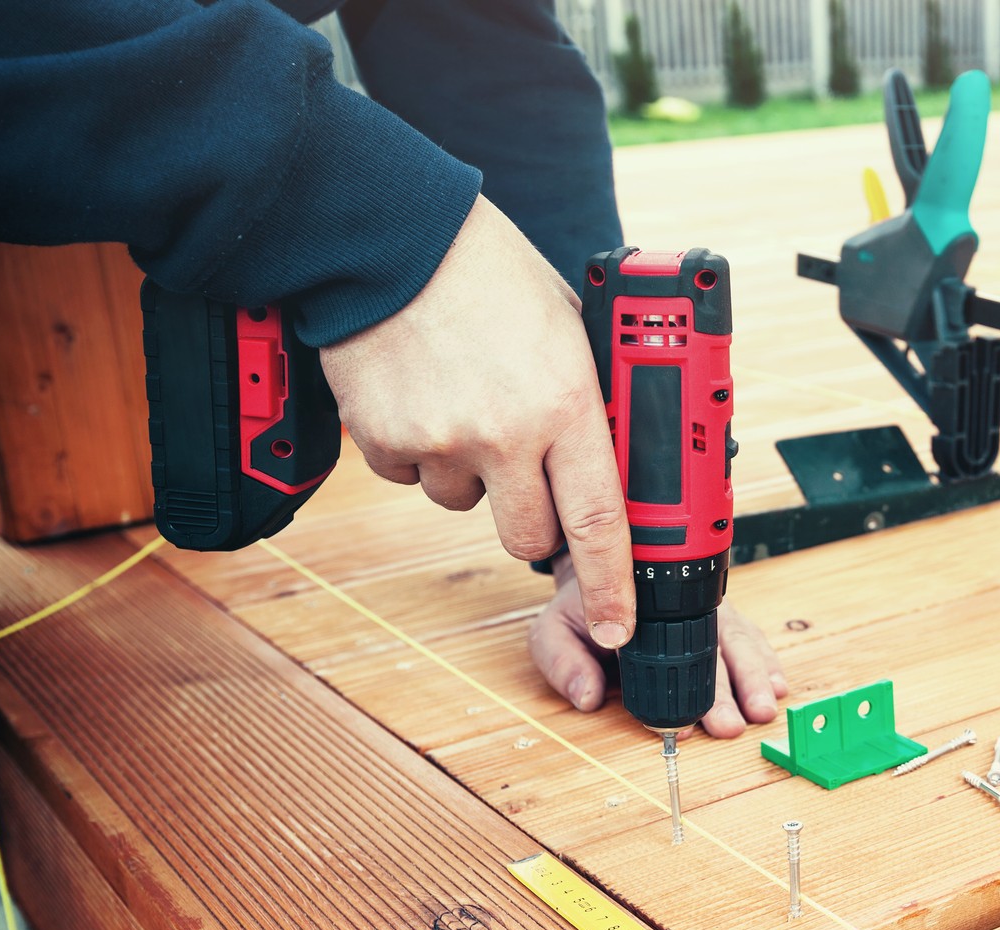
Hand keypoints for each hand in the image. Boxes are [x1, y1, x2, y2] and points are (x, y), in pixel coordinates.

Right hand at [321, 196, 635, 646]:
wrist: (390, 235)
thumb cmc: (486, 269)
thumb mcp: (567, 325)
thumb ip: (586, 395)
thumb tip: (607, 452)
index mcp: (565, 405)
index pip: (600, 521)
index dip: (611, 584)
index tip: (616, 624)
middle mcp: (505, 434)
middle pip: (527, 535)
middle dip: (531, 519)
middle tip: (523, 467)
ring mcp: (440, 441)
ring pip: (463, 503)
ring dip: (468, 472)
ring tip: (462, 397)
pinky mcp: (384, 440)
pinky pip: (410, 476)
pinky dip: (416, 449)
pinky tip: (421, 393)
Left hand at [529, 554, 789, 737]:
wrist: (601, 573)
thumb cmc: (578, 611)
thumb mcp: (553, 632)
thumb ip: (563, 663)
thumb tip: (587, 697)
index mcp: (638, 610)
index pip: (662, 651)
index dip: (675, 689)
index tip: (680, 723)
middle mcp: (679, 607)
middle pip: (710, 648)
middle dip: (724, 691)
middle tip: (732, 724)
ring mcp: (706, 608)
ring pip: (738, 639)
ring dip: (754, 677)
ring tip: (764, 708)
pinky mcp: (724, 613)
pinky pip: (751, 634)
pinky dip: (767, 660)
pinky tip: (778, 684)